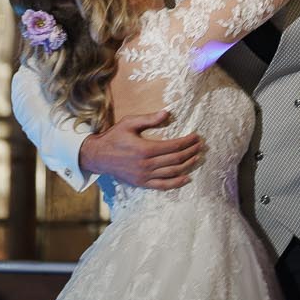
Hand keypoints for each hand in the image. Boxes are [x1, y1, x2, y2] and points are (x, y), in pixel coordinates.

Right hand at [79, 111, 203, 189]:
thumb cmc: (114, 137)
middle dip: (191, 151)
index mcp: (145, 149)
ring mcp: (144, 176)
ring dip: (187, 165)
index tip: (196, 137)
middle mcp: (146, 164)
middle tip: (200, 145)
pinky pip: (163, 185)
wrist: (98, 156)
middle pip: (176, 159)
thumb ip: (149, 119)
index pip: (173, 146)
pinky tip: (186, 178)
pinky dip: (176, 182)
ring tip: (197, 158)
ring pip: (172, 172)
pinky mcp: (142, 183)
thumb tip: (167, 113)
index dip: (187, 141)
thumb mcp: (129, 123)